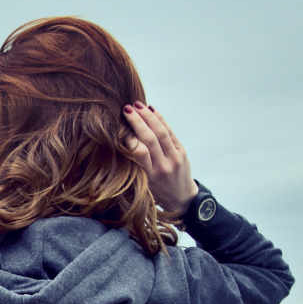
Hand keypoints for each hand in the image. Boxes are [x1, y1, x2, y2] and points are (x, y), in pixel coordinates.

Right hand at [122, 102, 198, 216]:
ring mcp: (175, 157)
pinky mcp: (181, 151)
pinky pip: (170, 132)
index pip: (140, 152)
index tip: (119, 127)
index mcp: (151, 176)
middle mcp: (164, 166)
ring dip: (149, 117)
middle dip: (138, 121)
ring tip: (137, 105)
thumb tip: (123, 141)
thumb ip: (137, 165)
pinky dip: (161, 120)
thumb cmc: (157, 192)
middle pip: (151, 138)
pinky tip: (151, 110)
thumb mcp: (144, 184)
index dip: (129, 138)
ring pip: (161, 132)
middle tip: (126, 109)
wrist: (183, 198)